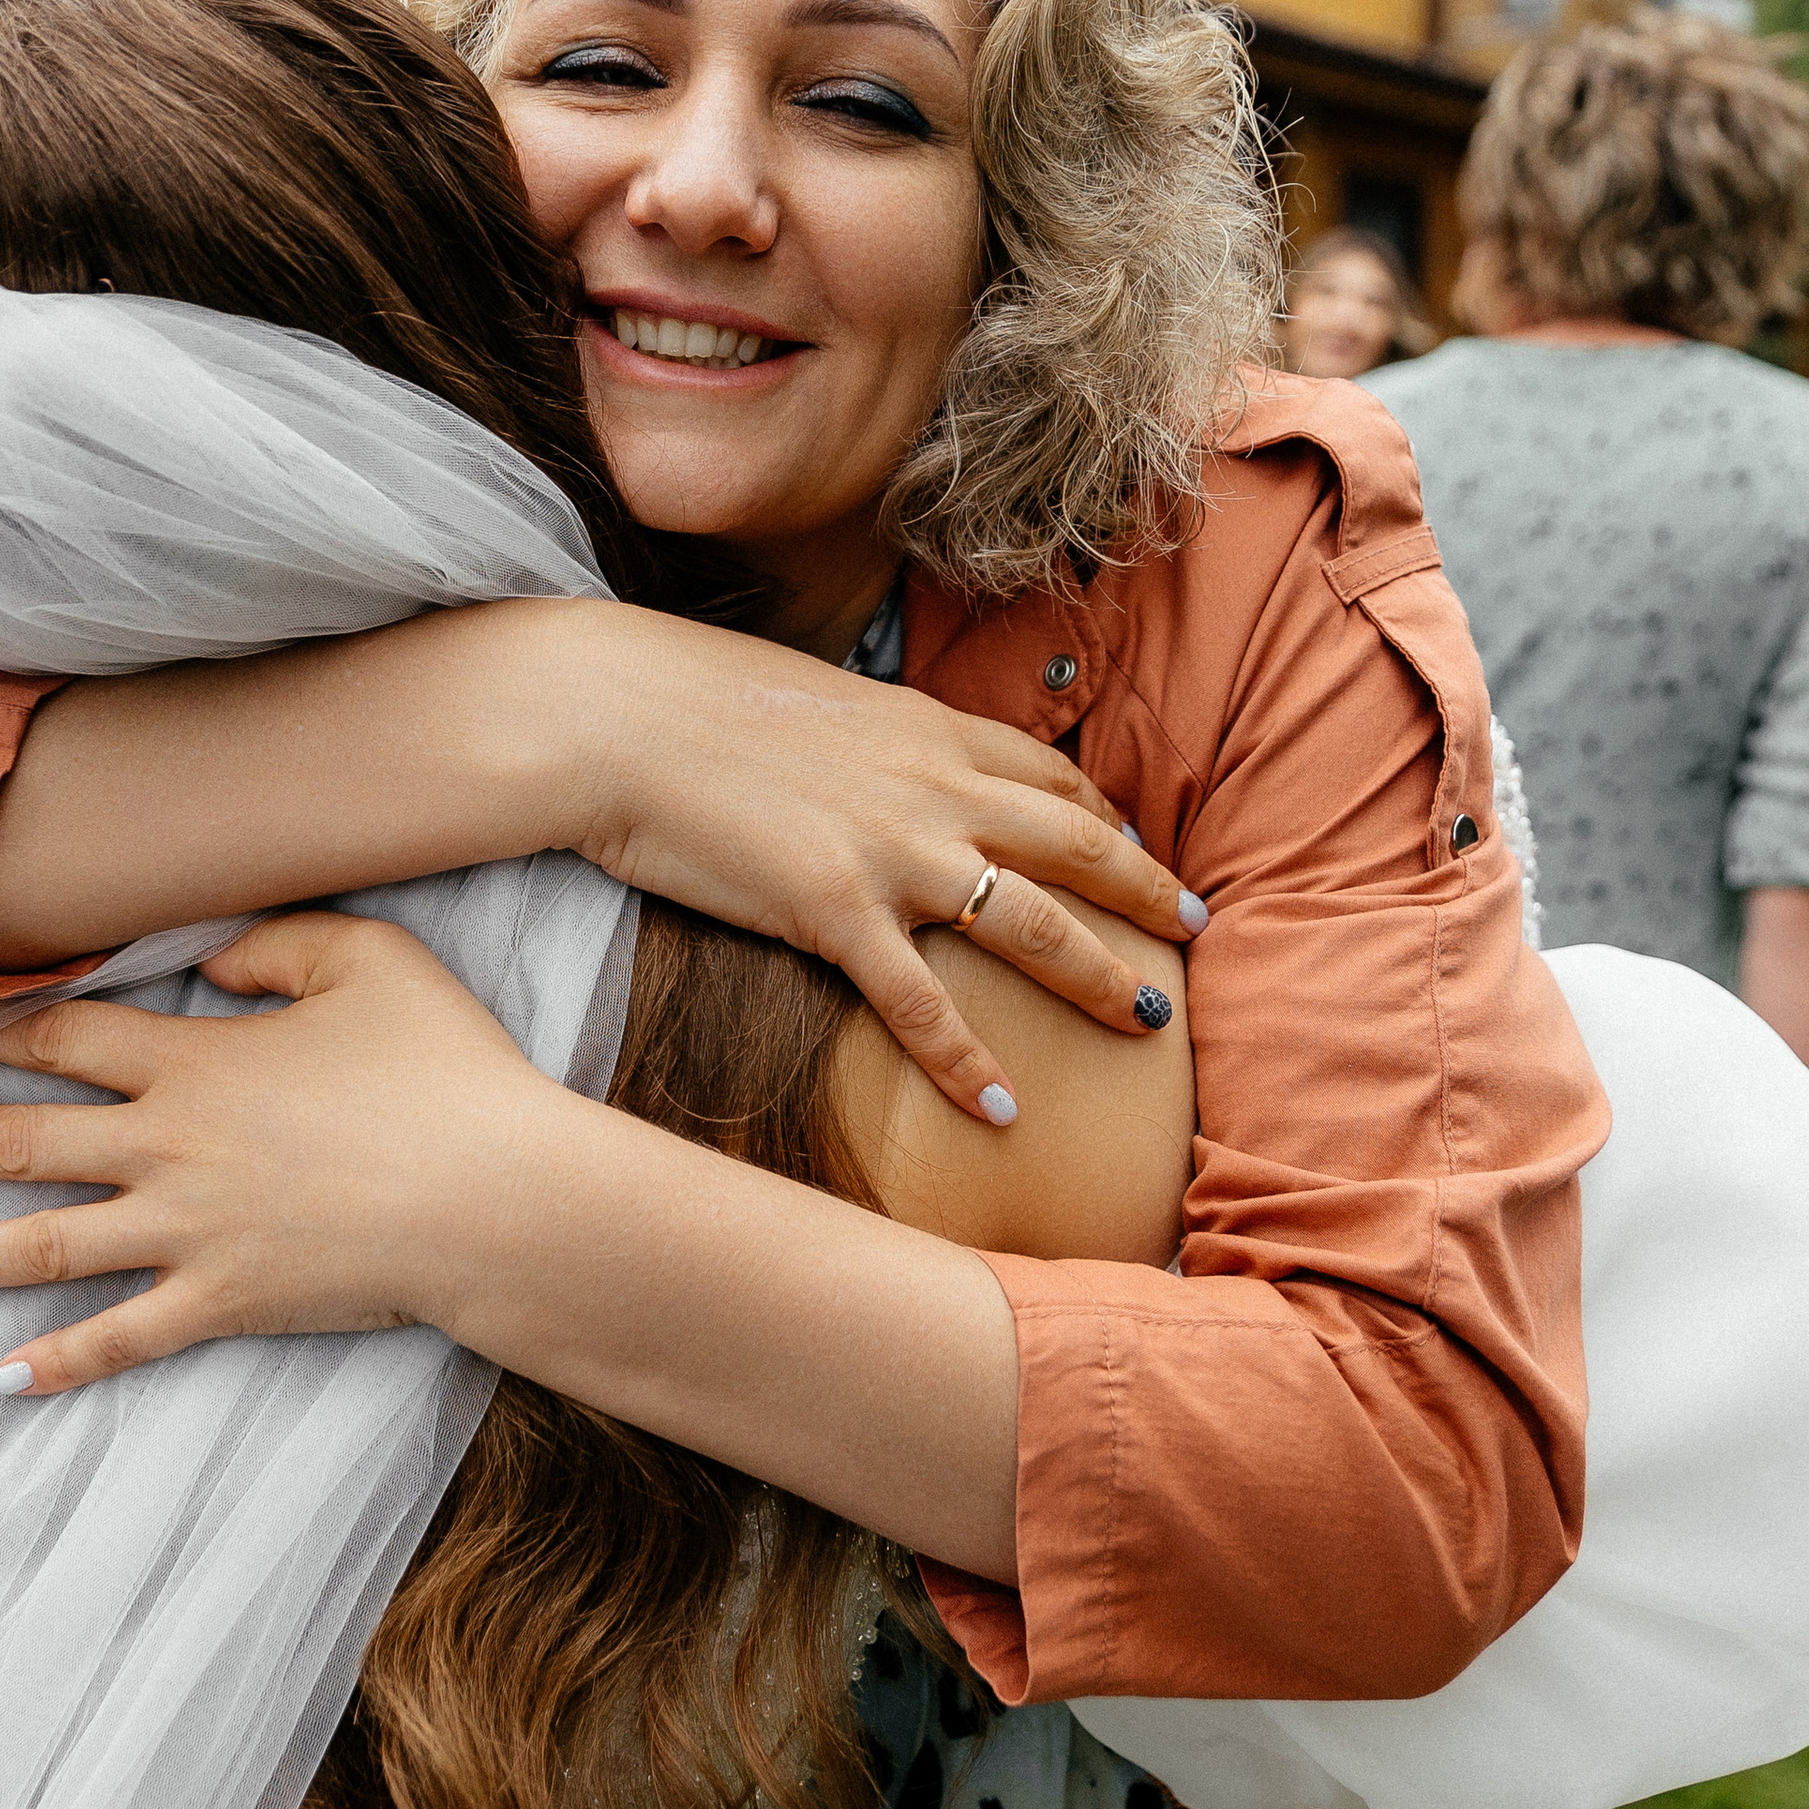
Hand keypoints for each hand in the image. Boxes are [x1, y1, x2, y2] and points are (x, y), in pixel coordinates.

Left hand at [0, 918, 550, 1394]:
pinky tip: (5, 1380)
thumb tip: (206, 954)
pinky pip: (123, 1337)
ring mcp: (188, 1233)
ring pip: (48, 1245)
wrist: (492, 1196)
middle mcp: (169, 1147)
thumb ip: (276, 943)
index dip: (1, 1032)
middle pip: (29, 1141)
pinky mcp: (223, 1303)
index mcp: (196, 1060)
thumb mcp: (369, 962)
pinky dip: (60, 1362)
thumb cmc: (446, 1072)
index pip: (70, 1038)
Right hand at [567, 608, 1201, 1118]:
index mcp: (924, 728)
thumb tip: (867, 764)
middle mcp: (931, 786)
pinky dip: (966, 1061)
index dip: (1100, 810)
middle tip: (1197, 926)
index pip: (1043, 770)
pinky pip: (921, 1002)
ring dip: (1099, 974)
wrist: (611, 716)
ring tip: (1145, 1022)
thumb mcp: (807, 700)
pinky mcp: (832, 910)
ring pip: (1032, 922)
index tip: (1131, 841)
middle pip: (1074, 843)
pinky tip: (1001, 1108)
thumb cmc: (685, 702)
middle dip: (1146, 888)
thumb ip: (864, 738)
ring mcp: (890, 851)